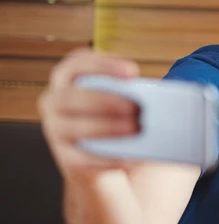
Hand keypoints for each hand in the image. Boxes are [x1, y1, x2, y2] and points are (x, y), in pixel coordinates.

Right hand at [39, 49, 140, 175]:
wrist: (95, 152)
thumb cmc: (112, 113)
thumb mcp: (115, 96)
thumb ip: (128, 92)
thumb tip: (159, 98)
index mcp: (68, 77)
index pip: (77, 63)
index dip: (104, 65)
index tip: (133, 71)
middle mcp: (55, 101)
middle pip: (71, 97)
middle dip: (105, 101)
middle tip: (136, 107)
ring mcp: (56, 130)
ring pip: (74, 127)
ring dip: (107, 128)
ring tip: (136, 129)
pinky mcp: (66, 158)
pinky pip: (84, 159)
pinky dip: (108, 159)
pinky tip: (130, 159)